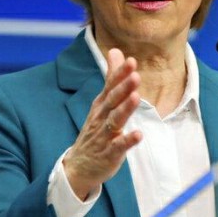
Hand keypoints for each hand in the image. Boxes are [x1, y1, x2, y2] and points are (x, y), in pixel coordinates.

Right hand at [63, 48, 142, 199]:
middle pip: (113, 101)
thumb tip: (116, 50)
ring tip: (137, 98)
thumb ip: (111, 77)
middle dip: (123, 88)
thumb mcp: (102, 102)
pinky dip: (128, 140)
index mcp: (101, 104)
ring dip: (125, 109)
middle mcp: (101, 117)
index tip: (131, 61)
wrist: (78, 166)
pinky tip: (139, 134)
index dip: (120, 74)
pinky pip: (118, 147)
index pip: (110, 86)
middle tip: (135, 75)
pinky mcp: (109, 153)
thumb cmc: (95, 130)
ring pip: (115, 121)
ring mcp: (104, 136)